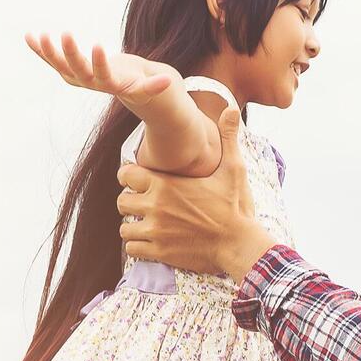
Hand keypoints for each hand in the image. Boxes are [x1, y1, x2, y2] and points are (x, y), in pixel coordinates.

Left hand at [25, 32, 184, 116]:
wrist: (125, 87)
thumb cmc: (138, 82)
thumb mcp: (147, 85)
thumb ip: (155, 85)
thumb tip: (168, 81)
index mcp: (109, 84)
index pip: (102, 75)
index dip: (99, 62)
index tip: (98, 45)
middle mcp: (89, 82)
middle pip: (77, 70)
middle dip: (70, 53)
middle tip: (65, 33)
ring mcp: (77, 77)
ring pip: (60, 65)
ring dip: (49, 51)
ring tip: (41, 35)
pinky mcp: (68, 69)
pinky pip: (51, 60)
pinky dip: (39, 49)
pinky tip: (28, 36)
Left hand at [115, 103, 277, 281]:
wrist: (239, 243)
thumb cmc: (236, 206)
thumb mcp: (234, 168)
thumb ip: (227, 138)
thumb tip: (230, 109)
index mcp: (166, 184)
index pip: (127, 174)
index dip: (129, 176)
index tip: (137, 180)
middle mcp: (155, 206)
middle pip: (121, 201)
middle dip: (129, 202)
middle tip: (142, 204)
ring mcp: (155, 230)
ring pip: (124, 227)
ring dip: (132, 225)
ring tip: (146, 224)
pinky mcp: (158, 251)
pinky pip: (132, 248)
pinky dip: (137, 246)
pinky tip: (150, 242)